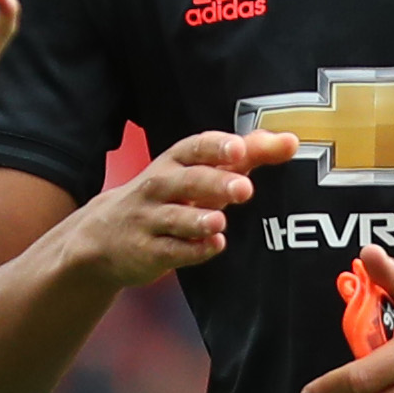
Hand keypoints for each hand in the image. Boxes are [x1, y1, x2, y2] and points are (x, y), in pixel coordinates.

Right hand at [62, 128, 297, 288]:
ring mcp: (151, 220)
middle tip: (244, 189)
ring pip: (175, 218)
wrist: (104, 236)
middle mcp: (160, 187)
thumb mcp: (197, 172)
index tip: (239, 149)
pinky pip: (171, 251)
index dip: (217, 147)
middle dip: (214, 183)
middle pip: (187, 181)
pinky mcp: (148, 251)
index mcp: (174, 162)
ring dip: (198, 219)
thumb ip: (244, 157)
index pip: (194, 148)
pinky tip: (213, 245)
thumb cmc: (166, 197)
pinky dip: (193, 250)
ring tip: (220, 221)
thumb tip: (289, 141)